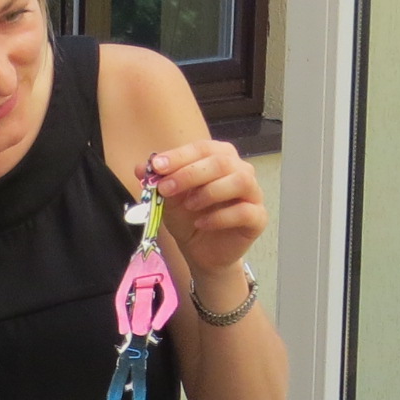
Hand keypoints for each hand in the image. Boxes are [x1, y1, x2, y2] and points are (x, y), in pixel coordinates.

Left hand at [142, 140, 265, 281]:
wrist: (201, 252)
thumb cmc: (188, 218)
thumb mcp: (168, 199)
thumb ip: (158, 181)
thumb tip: (140, 167)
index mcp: (220, 158)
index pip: (202, 148)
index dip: (179, 156)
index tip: (157, 166)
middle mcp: (240, 170)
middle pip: (222, 161)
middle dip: (190, 174)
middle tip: (166, 188)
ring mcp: (253, 194)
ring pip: (240, 181)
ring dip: (210, 192)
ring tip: (189, 206)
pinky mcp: (258, 218)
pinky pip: (245, 211)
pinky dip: (220, 217)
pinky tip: (201, 223)